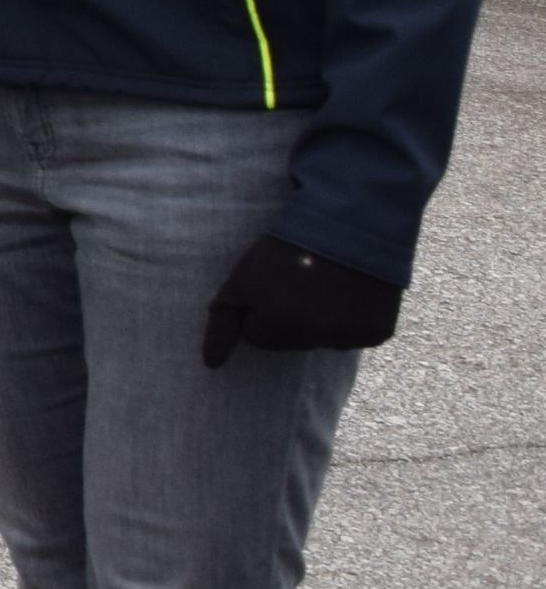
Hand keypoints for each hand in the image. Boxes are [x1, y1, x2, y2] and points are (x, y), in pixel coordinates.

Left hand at [201, 234, 400, 365]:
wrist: (349, 224)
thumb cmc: (286, 249)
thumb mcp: (241, 279)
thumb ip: (222, 323)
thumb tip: (211, 364)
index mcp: (277, 327)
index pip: (256, 336)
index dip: (260, 308)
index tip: (273, 284)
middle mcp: (314, 339)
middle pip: (289, 342)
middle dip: (290, 317)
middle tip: (301, 282)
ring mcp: (349, 338)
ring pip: (322, 341)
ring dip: (322, 320)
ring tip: (328, 286)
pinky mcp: (378, 334)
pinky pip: (354, 337)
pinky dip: (352, 320)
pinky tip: (353, 294)